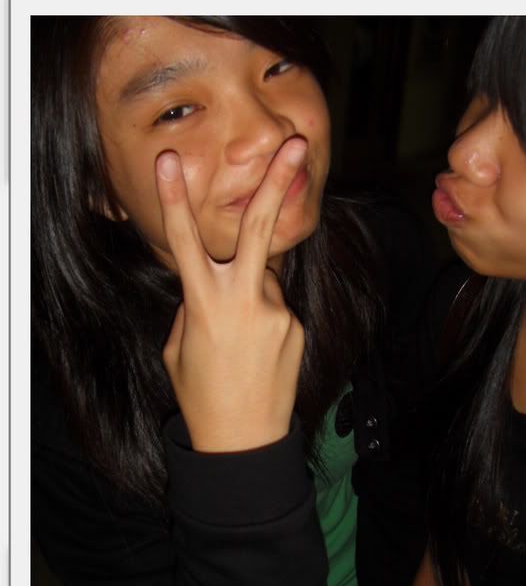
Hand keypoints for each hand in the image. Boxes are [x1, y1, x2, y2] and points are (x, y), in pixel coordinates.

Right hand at [158, 139, 307, 451]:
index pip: (184, 241)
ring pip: (264, 276)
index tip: (167, 161)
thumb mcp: (178, 348)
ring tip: (241, 341)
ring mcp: (277, 313)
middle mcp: (245, 300)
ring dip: (251, 288)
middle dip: (278, 182)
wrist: (245, 441)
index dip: (173, 199)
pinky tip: (258, 352)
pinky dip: (264, 316)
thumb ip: (194, 305)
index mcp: (205, 304)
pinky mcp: (296, 326)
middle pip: (259, 230)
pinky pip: (276, 305)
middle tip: (298, 144)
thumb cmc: (200, 395)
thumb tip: (210, 282)